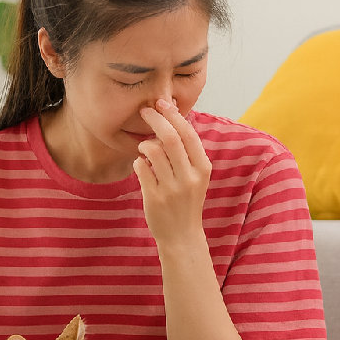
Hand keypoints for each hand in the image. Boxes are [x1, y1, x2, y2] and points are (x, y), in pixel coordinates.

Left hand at [132, 99, 210, 244]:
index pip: (189, 133)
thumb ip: (187, 153)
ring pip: (153, 151)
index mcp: (203, 168)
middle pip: (170, 138)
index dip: (173, 115)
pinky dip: (137, 162)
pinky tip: (140, 165)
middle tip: (144, 111)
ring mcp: (172, 188)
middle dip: (155, 119)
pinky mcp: (154, 198)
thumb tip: (173, 120)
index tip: (161, 103)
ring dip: (144, 143)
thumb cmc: (186, 201)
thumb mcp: (195, 177)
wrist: (182, 236)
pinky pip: (141, 169)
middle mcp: (190, 177)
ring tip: (143, 147)